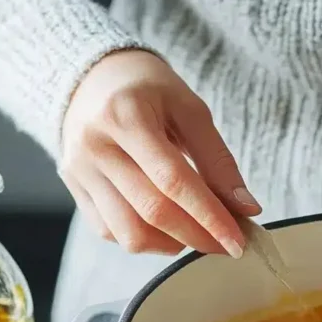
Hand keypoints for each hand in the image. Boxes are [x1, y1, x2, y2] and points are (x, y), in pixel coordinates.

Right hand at [58, 49, 258, 256]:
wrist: (91, 77)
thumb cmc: (147, 90)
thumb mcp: (190, 109)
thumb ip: (218, 159)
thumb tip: (246, 207)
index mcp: (126, 116)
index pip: (173, 181)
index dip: (210, 216)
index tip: (238, 241)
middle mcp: (95, 146)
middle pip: (152, 211)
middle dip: (198, 236)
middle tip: (227, 244)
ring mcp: (79, 171)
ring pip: (129, 233)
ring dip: (172, 244)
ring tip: (196, 232)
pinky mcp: (74, 188)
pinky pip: (111, 232)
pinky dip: (146, 240)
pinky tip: (166, 226)